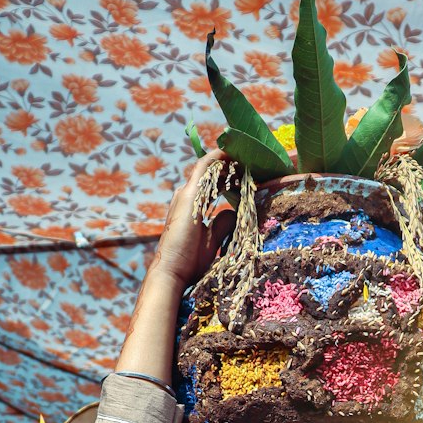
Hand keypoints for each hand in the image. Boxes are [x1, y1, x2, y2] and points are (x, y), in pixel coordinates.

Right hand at [151, 150, 235, 289]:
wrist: (173, 271)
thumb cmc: (190, 261)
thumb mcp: (212, 240)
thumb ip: (222, 224)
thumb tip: (233, 212)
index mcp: (191, 205)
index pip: (211, 184)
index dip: (228, 176)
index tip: (245, 173)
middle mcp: (186, 195)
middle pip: (210, 173)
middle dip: (230, 166)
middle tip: (250, 161)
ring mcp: (186, 194)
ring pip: (209, 166)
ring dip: (227, 159)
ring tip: (245, 154)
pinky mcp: (189, 195)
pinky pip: (206, 166)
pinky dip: (219, 157)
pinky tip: (232, 151)